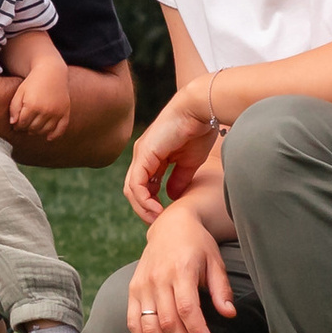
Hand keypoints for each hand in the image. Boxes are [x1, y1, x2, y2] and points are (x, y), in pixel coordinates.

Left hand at [7, 63, 68, 139]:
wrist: (52, 72)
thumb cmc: (33, 82)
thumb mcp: (20, 92)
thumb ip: (14, 108)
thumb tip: (13, 124)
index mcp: (32, 105)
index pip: (22, 123)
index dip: (17, 126)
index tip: (16, 125)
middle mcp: (45, 110)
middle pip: (33, 128)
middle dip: (26, 129)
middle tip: (24, 127)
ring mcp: (56, 112)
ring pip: (45, 131)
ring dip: (38, 132)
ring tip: (33, 128)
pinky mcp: (65, 112)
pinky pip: (61, 129)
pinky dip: (55, 135)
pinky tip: (48, 137)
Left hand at [123, 97, 220, 225]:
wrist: (200, 110)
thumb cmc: (198, 131)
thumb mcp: (188, 162)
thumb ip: (179, 179)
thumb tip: (172, 196)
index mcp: (152, 157)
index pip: (143, 186)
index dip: (151, 203)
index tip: (165, 216)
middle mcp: (142, 155)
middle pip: (133, 190)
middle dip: (144, 209)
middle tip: (158, 222)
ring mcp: (141, 154)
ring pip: (131, 189)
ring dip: (143, 208)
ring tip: (158, 219)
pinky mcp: (144, 154)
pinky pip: (136, 184)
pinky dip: (144, 200)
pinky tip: (157, 210)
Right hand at [126, 201, 235, 332]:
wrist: (170, 226)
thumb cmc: (197, 245)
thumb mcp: (215, 261)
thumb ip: (221, 289)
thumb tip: (229, 314)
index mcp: (181, 270)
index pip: (187, 308)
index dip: (197, 332)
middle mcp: (158, 278)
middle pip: (168, 322)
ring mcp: (142, 285)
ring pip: (149, 326)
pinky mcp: (133, 290)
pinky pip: (133, 322)